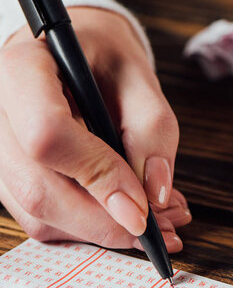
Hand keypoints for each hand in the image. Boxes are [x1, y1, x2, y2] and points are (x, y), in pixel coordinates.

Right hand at [0, 7, 190, 250]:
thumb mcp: (139, 77)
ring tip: (156, 221)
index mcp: (24, 69)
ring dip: (103, 231)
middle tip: (161, 227)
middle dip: (105, 222)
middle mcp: (0, 114)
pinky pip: (45, 221)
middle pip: (39, 190)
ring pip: (40, 215)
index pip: (47, 134)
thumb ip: (152, 130)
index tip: (143, 206)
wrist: (78, 56)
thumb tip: (155, 194)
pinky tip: (126, 218)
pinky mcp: (12, 180)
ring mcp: (1, 152)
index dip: (97, 176)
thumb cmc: (105, 59)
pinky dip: (92, 229)